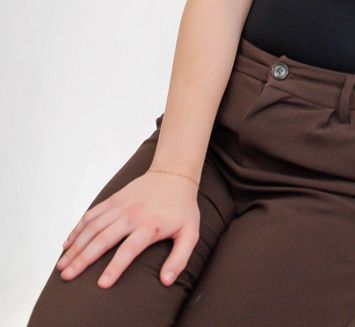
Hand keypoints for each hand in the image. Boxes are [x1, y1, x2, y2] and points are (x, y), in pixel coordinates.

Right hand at [55, 169, 200, 287]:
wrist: (174, 173)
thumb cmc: (183, 207)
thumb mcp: (190, 232)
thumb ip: (180, 258)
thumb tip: (166, 281)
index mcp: (150, 225)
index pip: (128, 249)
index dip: (115, 267)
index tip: (101, 285)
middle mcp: (131, 215)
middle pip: (102, 239)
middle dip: (82, 259)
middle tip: (67, 277)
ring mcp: (120, 205)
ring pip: (92, 227)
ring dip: (75, 247)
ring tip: (62, 266)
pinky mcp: (113, 198)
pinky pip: (91, 214)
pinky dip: (77, 229)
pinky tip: (67, 244)